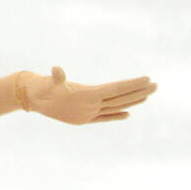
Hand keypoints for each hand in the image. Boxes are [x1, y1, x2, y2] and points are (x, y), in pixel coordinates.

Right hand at [22, 66, 156, 123]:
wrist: (33, 100)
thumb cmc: (42, 88)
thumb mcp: (49, 82)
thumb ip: (55, 77)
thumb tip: (56, 70)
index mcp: (87, 97)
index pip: (116, 90)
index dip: (133, 84)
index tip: (148, 79)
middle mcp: (91, 108)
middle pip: (120, 99)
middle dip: (139, 92)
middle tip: (157, 85)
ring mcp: (88, 115)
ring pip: (115, 107)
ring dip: (132, 101)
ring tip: (148, 96)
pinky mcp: (84, 119)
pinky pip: (105, 117)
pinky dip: (117, 114)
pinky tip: (128, 114)